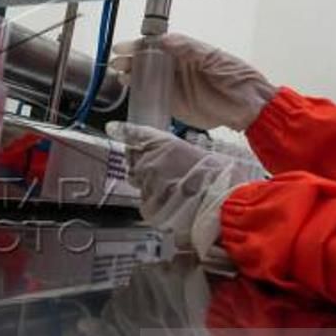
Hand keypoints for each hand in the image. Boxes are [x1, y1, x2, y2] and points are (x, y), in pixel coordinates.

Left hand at [107, 121, 257, 263]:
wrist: (222, 202)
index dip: (124, 132)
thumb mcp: (198, 154)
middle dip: (145, 169)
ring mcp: (147, 182)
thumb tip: (166, 160)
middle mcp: (151, 160)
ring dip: (152, 189)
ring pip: (140, 184)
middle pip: (135, 163)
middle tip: (167, 178)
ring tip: (177, 195)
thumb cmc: (218, 179)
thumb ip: (173, 155)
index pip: (137, 134)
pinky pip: (146, 203)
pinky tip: (174, 207)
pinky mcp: (148, 203)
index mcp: (165, 143)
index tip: (113, 128)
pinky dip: (156, 206)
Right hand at [110, 34, 276, 130]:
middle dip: (130, 60)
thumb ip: (189, 49)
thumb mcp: (215, 59)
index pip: (157, 45)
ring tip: (119, 74)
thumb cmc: (236, 77)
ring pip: (147, 77)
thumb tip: (164, 39)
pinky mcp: (174, 104)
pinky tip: (130, 89)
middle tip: (116, 62)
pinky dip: (140, 92)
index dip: (140, 45)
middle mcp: (177, 67)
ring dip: (132, 74)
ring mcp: (174, 86)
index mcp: (186, 52)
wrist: (249, 107)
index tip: (124, 47)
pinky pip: (153, 96)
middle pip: (148, 60)